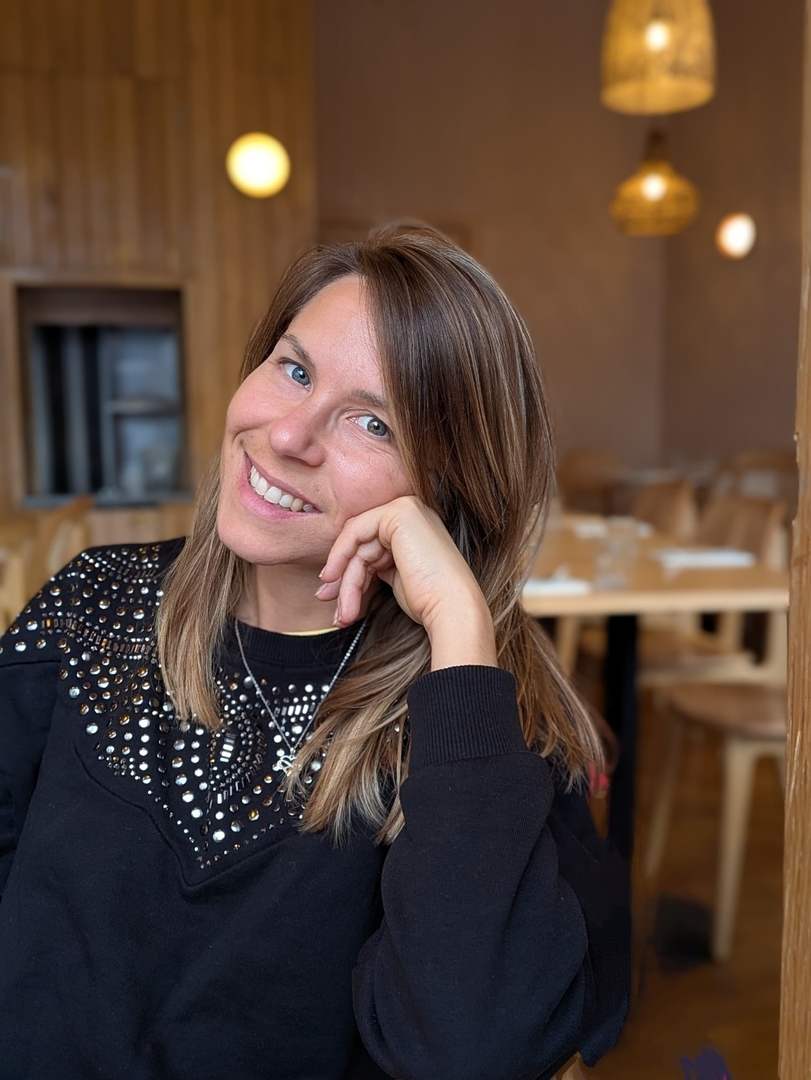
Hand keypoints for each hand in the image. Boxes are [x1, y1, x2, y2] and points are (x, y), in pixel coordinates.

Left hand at [317, 496, 497, 669]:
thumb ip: (372, 564)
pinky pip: (355, 531)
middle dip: (343, 578)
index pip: (369, 541)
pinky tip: (335, 580)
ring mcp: (406, 509)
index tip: (335, 598)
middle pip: (361, 543)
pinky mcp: (398, 514)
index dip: (348, 569)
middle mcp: (412, 511)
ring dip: (346, 581)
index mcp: (414, 525)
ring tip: (344, 613)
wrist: (451, 608)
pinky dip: (340, 556)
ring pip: (357, 544)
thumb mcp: (395, 576)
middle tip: (330, 606)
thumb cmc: (428, 600)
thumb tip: (335, 574)